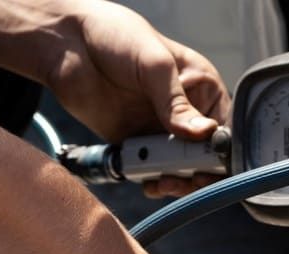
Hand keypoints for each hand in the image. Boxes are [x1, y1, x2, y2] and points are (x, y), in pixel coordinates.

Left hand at [46, 2, 230, 196]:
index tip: (210, 163)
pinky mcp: (137, 144)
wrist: (64, 42)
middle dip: (200, 171)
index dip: (222, 150)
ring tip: (164, 181)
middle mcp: (186, 112)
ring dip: (177, 181)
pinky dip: (153, 181)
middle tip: (187, 178)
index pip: (224, 127)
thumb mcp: (154, 64)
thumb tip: (205, 133)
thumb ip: (177, 102)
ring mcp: (161, 130)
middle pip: (206, 155)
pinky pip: (152, 171)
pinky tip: (149, 182)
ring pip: (182, 169)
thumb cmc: (115, 36)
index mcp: (202, 88)